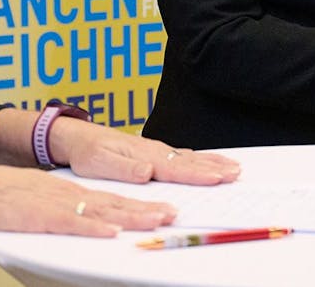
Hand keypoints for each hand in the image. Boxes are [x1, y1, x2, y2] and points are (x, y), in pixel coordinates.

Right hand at [0, 163, 176, 237]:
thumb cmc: (0, 197)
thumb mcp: (40, 197)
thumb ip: (63, 208)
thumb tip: (86, 220)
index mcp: (68, 191)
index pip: (111, 198)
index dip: (139, 204)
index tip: (162, 208)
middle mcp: (68, 195)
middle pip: (114, 204)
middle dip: (146, 209)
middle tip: (172, 214)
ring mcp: (56, 205)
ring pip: (100, 212)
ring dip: (130, 217)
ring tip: (155, 221)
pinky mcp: (40, 217)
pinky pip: (70, 224)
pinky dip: (92, 228)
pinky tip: (110, 231)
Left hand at [52, 120, 240, 186]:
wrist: (77, 137)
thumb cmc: (87, 152)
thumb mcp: (99, 163)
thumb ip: (124, 168)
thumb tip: (147, 170)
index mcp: (144, 155)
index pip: (176, 168)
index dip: (198, 174)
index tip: (218, 178)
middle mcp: (154, 151)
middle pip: (190, 162)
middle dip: (215, 167)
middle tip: (237, 173)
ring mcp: (156, 150)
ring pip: (190, 158)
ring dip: (213, 163)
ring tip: (234, 167)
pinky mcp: (155, 152)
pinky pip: (184, 156)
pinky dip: (202, 159)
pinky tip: (211, 162)